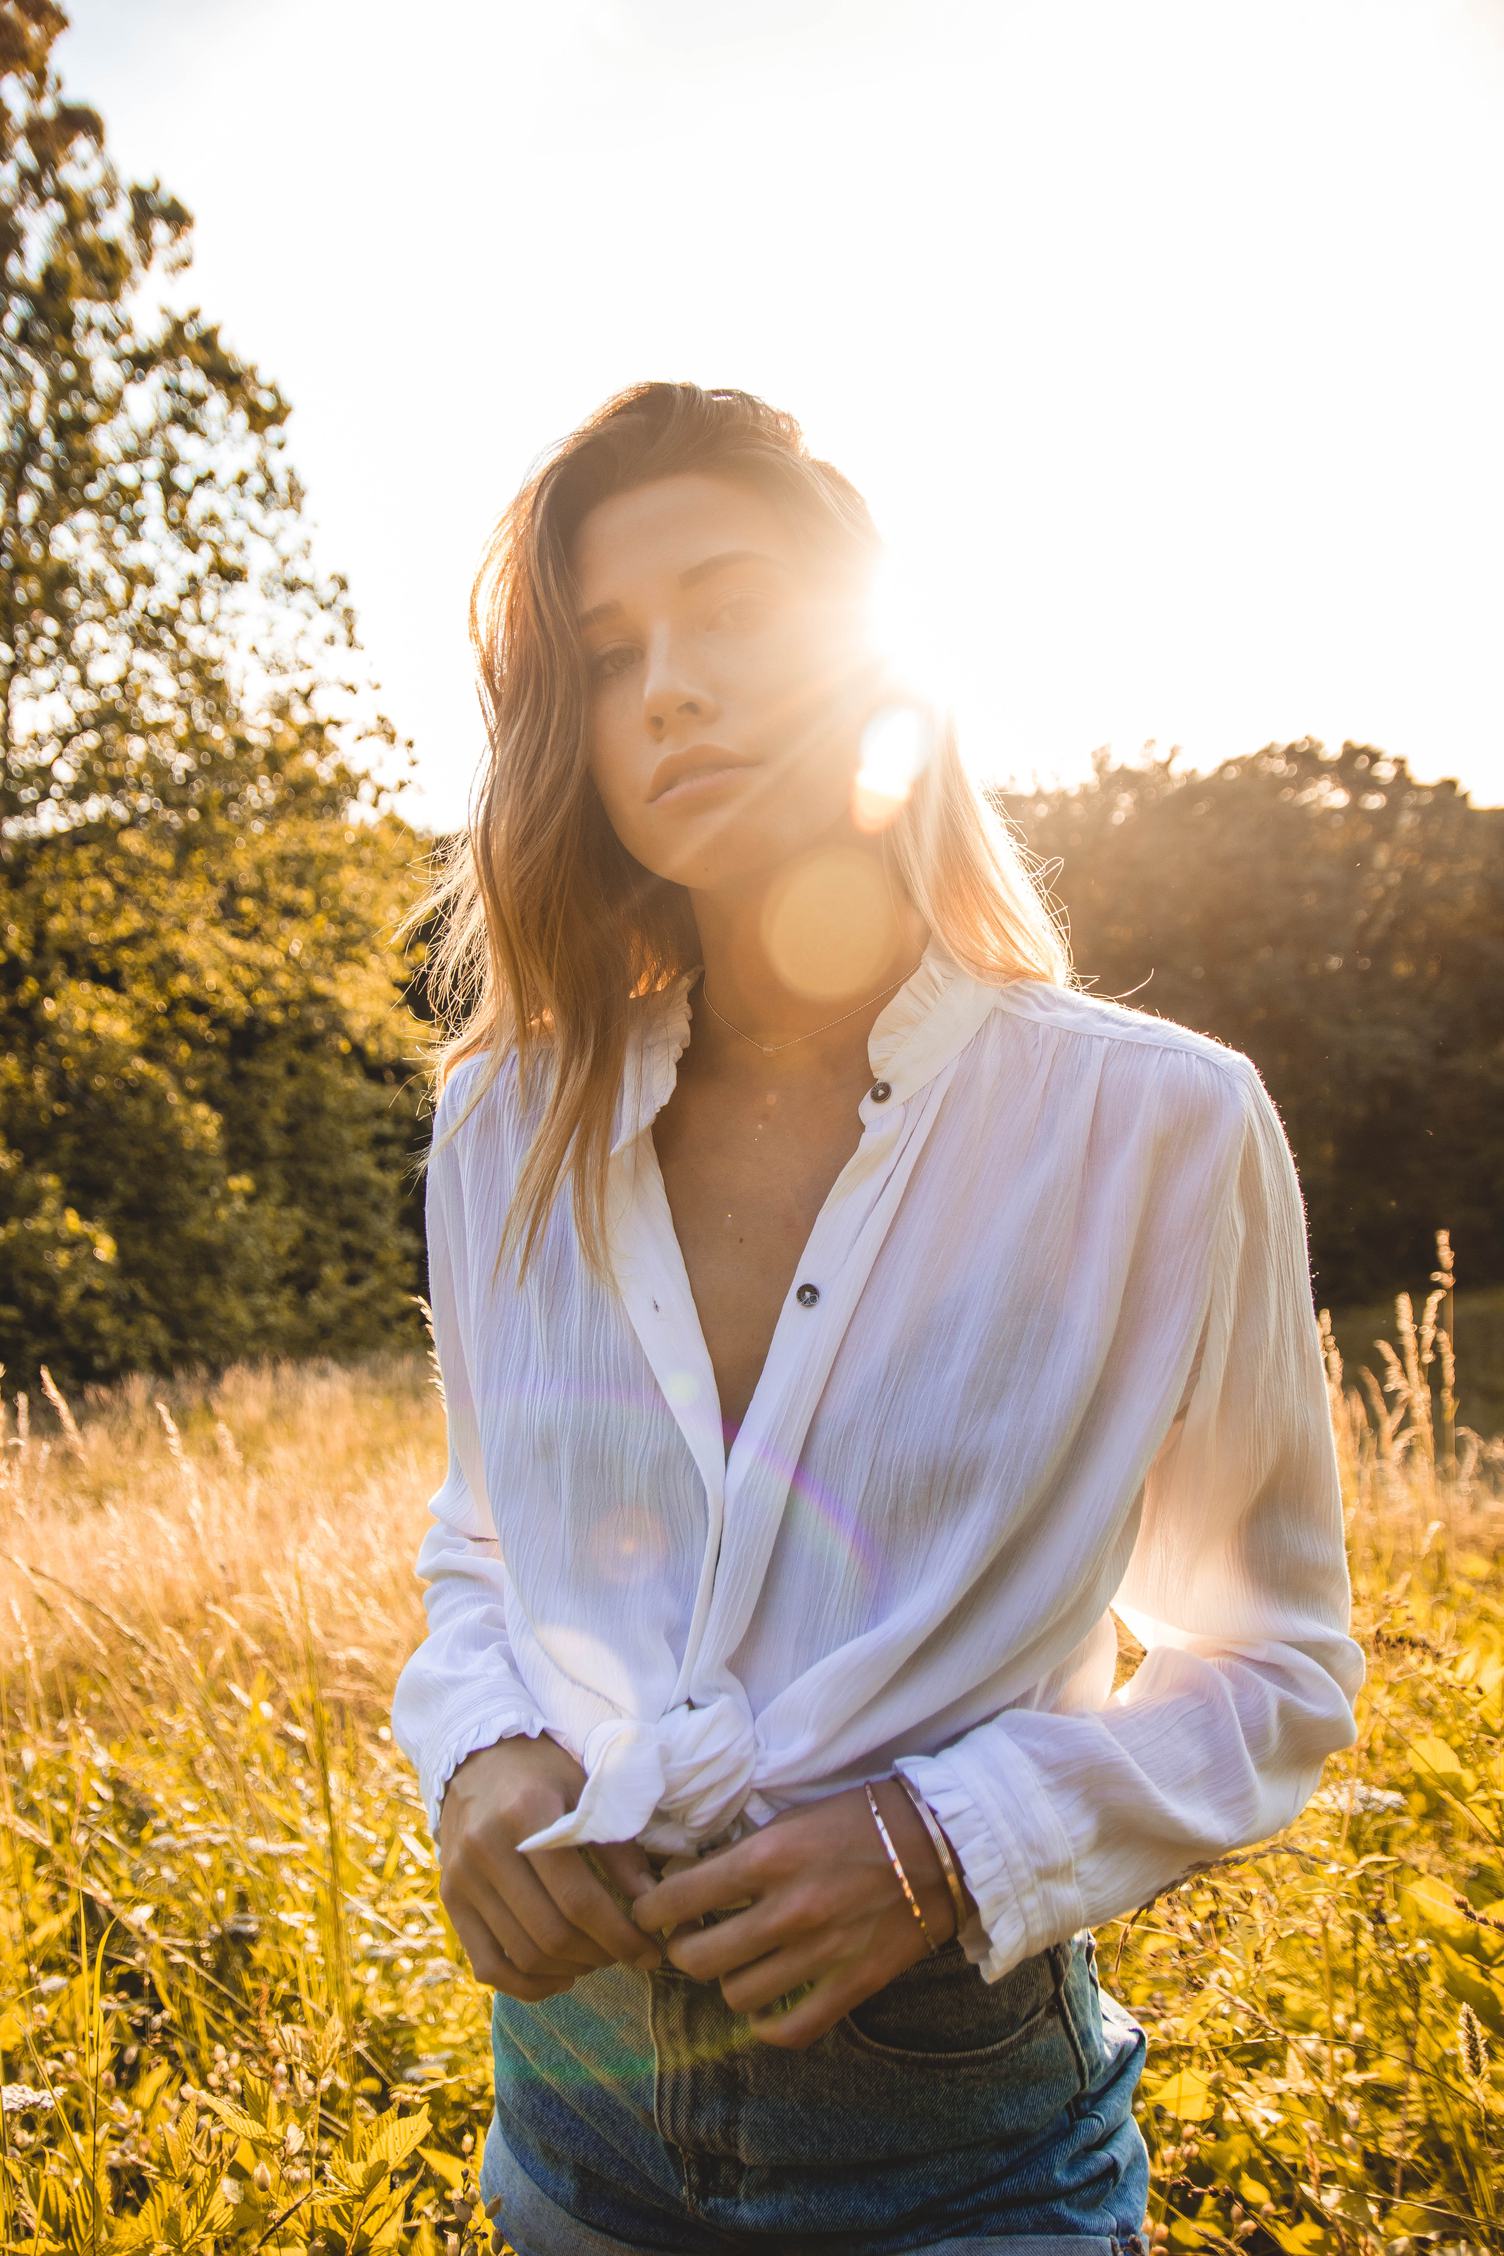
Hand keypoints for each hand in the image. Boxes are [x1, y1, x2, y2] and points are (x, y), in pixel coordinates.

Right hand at [438, 1731, 663, 1999]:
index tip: (651, 1951)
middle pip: (550, 1934)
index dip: (620, 1935)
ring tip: (598, 1958)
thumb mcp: (585, 1791)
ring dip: (570, 1970)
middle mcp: (486, 1848)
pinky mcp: (450, 1899)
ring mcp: (462, 1877)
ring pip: (522, 1955)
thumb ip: (618, 1847)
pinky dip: (527, 1984)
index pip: (578, 1898)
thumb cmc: (541, 1772)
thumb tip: (651, 1904)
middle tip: (627, 1953)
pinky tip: (560, 1977)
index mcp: (526, 1813)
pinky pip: (488, 1965)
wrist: (474, 1756)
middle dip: (600, 1955)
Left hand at [627, 1777, 965, 2049]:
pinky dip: (768, 2025)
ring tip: (734, 1962)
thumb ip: (744, 1851)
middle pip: (698, 1958)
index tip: (649, 1912)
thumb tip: (689, 1879)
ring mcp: (822, 1953)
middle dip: (682, 1949)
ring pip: (738, 1995)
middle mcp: (789, 1910)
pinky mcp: (852, 1983)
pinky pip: (792, 2028)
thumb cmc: (862, 1818)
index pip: (679, 1899)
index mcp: (769, 1858)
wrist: (942, 1843)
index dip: (651, 1911)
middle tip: (689, 1937)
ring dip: (727, 1980)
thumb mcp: (793, 1818)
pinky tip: (762, 2009)